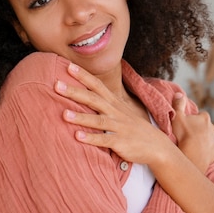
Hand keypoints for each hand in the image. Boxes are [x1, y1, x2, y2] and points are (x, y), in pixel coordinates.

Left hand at [54, 63, 173, 164]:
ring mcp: (119, 126)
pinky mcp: (121, 142)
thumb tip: (84, 94)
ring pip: (98, 120)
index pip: (97, 85)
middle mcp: (115, 112)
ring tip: (64, 114)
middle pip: (93, 99)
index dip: (83, 76)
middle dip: (75, 91)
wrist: (157, 146)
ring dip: (80, 117)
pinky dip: (91, 138)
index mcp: (114, 103)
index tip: (67, 66)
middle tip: (56, 85)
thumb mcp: (120, 111)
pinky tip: (77, 137)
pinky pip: (104, 140)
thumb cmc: (133, 128)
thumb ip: (104, 103)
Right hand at [171, 93, 213, 172]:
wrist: (191, 155)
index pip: (202, 115)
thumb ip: (178, 104)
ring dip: (209, 141)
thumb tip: (179, 93)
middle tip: (192, 135)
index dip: (195, 119)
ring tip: (199, 146)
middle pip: (209, 127)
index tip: (189, 124)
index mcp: (205, 118)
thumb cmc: (183, 136)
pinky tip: (207, 155)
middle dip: (203, 130)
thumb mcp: (177, 117)